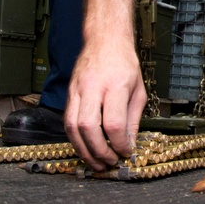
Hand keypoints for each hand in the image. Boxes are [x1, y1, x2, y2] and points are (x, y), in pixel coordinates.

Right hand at [64, 40, 147, 170]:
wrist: (105, 41)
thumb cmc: (124, 63)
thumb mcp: (138, 90)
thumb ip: (133, 118)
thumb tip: (129, 143)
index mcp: (116, 85)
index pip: (113, 123)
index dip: (119, 143)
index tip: (125, 152)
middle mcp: (94, 88)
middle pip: (89, 127)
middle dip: (98, 151)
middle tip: (109, 162)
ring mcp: (77, 90)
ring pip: (72, 127)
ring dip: (83, 149)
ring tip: (96, 162)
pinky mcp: (68, 94)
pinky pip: (67, 121)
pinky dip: (75, 138)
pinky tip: (85, 147)